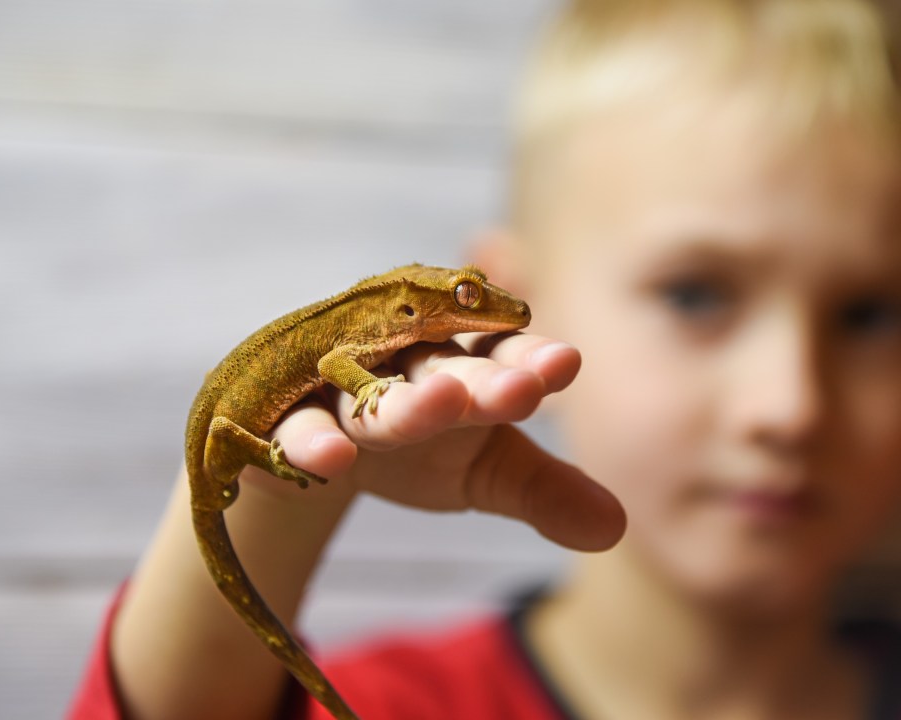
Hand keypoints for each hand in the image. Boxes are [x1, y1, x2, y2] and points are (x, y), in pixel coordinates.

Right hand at [237, 333, 625, 551]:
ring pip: (372, 393)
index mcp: (463, 367)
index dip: (529, 361)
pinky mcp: (285, 419)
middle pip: (442, 368)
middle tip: (519, 388)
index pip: (500, 356)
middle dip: (478, 379)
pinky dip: (311, 441)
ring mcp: (341, 388)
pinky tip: (333, 460)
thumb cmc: (422, 446)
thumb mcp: (486, 472)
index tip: (565, 365)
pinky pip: (297, 426)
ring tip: (439, 406)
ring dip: (403, 401)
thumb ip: (545, 493)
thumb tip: (615, 530)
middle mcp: (404, 366)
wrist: (322, 450)